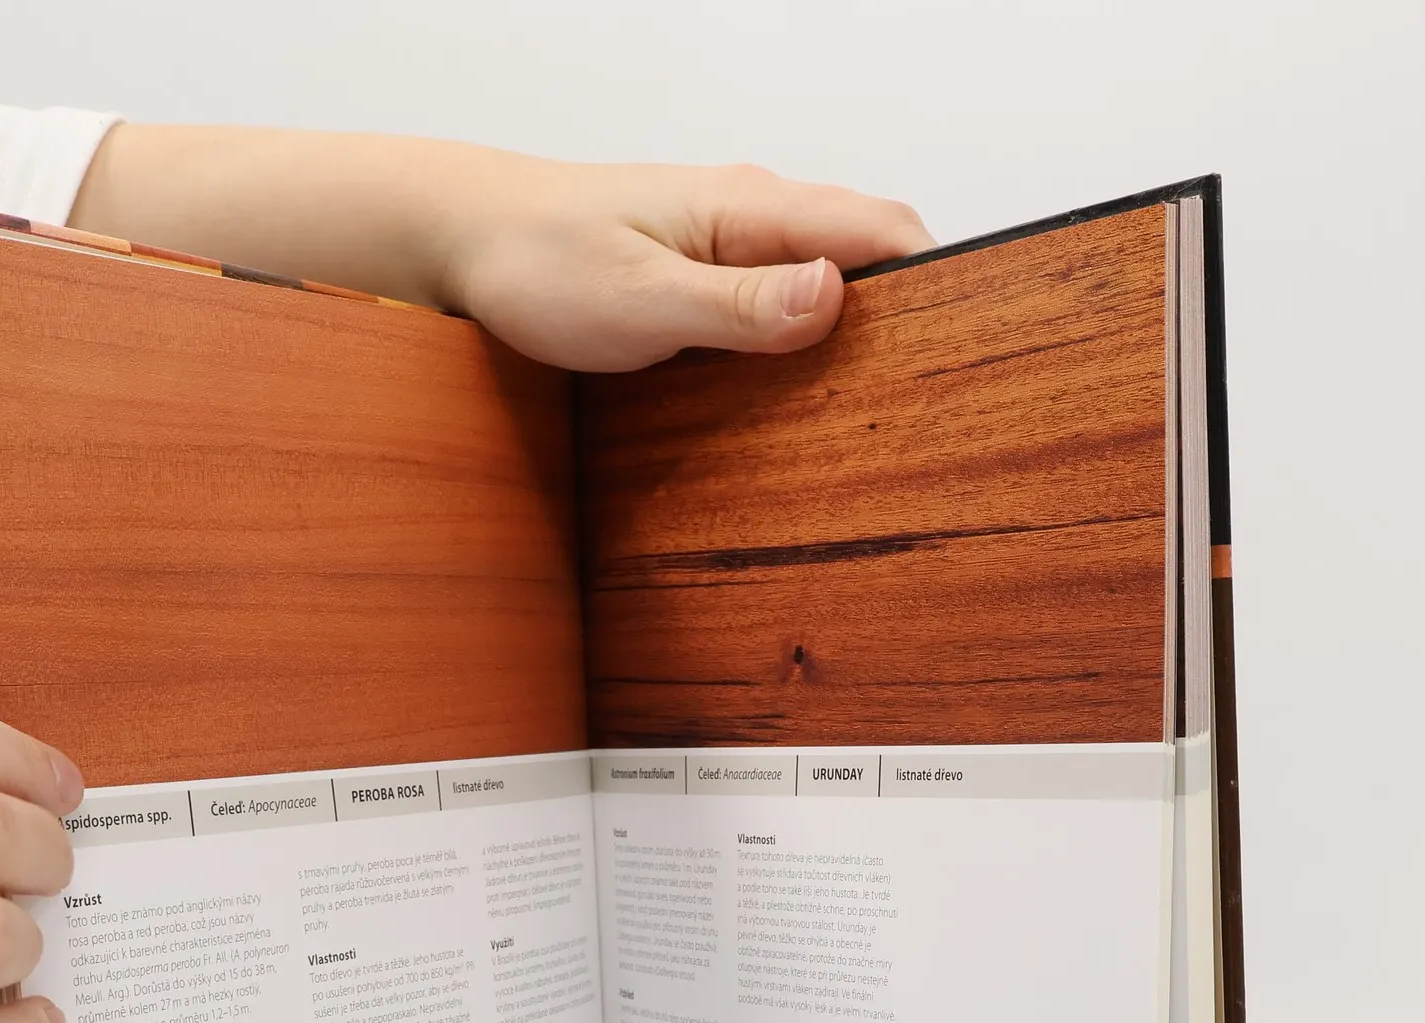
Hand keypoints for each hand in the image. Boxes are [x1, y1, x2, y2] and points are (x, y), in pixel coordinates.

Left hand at [429, 154, 935, 371]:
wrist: (465, 239)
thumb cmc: (537, 259)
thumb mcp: (640, 298)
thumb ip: (737, 305)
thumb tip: (834, 298)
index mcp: (750, 210)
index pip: (881, 233)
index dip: (936, 288)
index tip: (958, 351)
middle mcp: (751, 221)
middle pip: (867, 261)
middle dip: (904, 322)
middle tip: (922, 401)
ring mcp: (729, 251)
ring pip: (823, 286)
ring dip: (852, 339)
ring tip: (874, 410)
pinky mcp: (704, 283)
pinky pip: (778, 307)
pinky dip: (802, 345)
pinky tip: (799, 397)